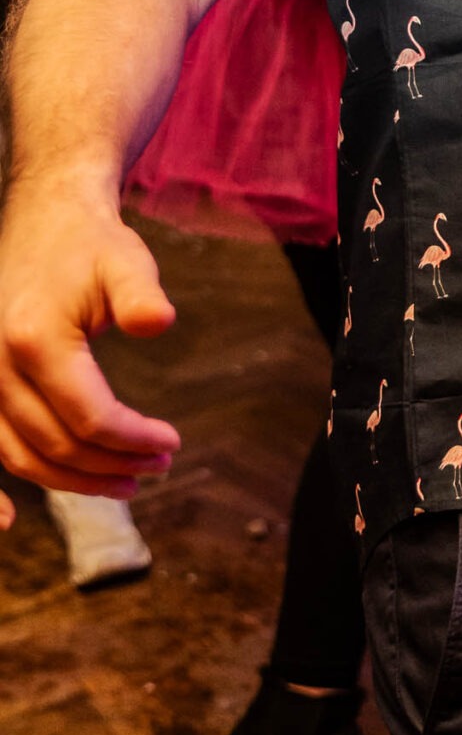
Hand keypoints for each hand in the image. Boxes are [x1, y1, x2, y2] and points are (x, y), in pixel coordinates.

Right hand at [0, 196, 180, 490]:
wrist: (44, 222)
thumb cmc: (91, 244)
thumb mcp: (125, 260)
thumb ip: (141, 294)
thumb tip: (158, 322)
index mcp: (34, 340)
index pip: (89, 417)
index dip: (134, 439)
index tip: (172, 441)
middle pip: (57, 445)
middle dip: (113, 464)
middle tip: (160, 465)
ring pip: (22, 457)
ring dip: (75, 480)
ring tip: (127, 480)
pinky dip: (16, 481)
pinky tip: (27, 512)